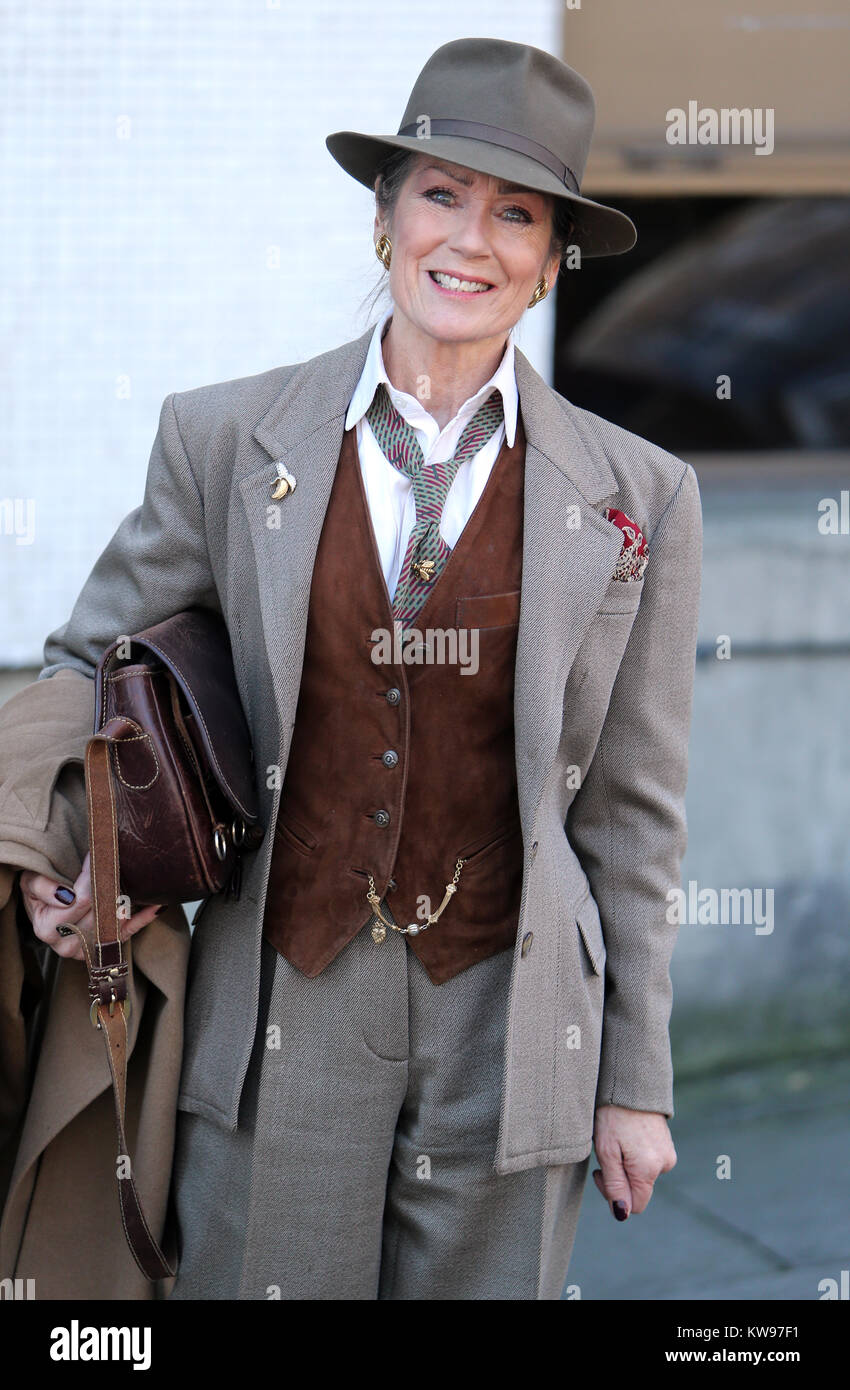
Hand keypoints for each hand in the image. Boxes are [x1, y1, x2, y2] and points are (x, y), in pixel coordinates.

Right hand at [18, 850, 162, 962]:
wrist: (43, 909)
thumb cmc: (39, 891)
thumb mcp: (29, 882)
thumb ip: (42, 886)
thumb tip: (66, 895)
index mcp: (48, 928)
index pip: (81, 900)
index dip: (93, 875)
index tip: (100, 853)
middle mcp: (68, 945)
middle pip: (102, 911)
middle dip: (112, 884)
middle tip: (121, 859)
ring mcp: (89, 949)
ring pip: (116, 921)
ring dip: (126, 897)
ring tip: (136, 875)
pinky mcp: (106, 947)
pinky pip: (129, 933)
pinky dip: (144, 917)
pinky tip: (156, 904)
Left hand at [591, 1104, 676, 1219]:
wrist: (630, 1082)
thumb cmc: (613, 1116)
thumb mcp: (606, 1151)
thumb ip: (614, 1185)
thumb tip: (622, 1214)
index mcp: (648, 1170)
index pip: (633, 1205)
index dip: (613, 1195)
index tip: (601, 1171)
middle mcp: (664, 1165)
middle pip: (638, 1190)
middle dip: (619, 1178)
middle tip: (605, 1152)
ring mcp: (668, 1153)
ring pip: (642, 1175)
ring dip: (626, 1165)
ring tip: (617, 1139)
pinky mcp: (667, 1144)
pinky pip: (648, 1161)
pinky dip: (635, 1155)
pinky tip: (627, 1136)